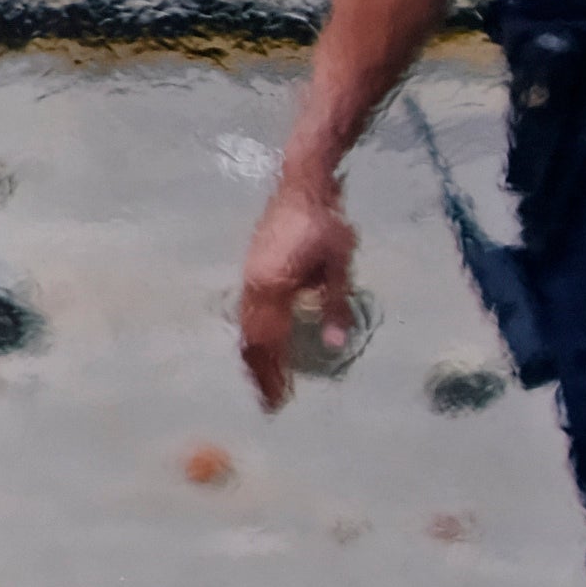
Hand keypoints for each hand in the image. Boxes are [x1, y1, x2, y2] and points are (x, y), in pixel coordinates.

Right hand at [232, 176, 358, 413]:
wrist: (300, 183)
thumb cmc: (326, 223)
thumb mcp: (340, 265)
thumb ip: (337, 305)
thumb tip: (336, 346)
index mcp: (272, 287)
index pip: (267, 342)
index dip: (272, 373)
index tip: (280, 400)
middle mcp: (252, 285)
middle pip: (249, 340)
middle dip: (260, 373)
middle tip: (271, 402)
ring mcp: (247, 276)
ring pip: (244, 327)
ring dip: (255, 356)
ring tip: (266, 381)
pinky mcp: (250, 268)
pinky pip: (247, 312)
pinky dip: (254, 335)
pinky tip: (266, 345)